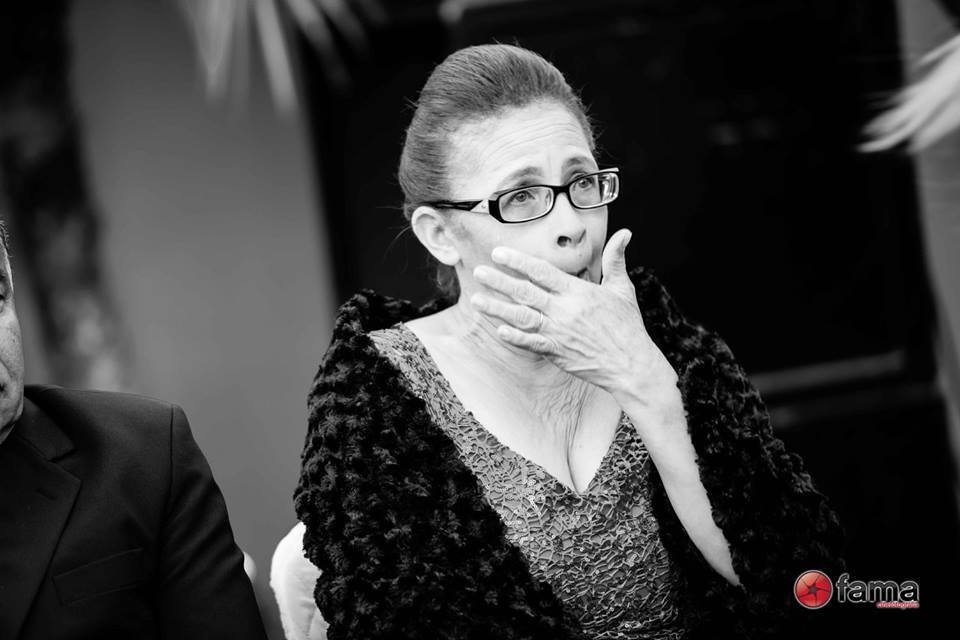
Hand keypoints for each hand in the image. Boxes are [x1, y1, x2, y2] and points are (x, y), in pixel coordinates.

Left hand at [470, 228, 675, 397]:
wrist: (630, 364)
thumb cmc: (627, 326)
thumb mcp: (622, 288)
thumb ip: (616, 259)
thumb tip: (626, 232)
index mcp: (577, 292)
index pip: (541, 271)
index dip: (518, 261)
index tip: (498, 253)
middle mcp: (564, 310)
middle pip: (525, 292)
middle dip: (499, 281)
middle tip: (479, 272)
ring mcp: (558, 332)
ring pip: (521, 317)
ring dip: (497, 308)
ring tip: (475, 300)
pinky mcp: (556, 352)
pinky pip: (530, 343)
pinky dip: (514, 337)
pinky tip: (498, 329)